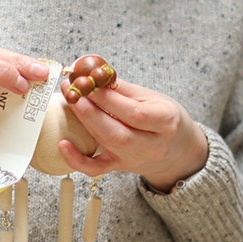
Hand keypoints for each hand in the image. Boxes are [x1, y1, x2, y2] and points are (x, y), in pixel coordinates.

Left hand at [57, 77, 207, 191]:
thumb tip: (95, 73)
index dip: (107, 98)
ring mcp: (135, 159)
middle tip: (72, 89)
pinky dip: (77, 159)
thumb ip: (123, 88)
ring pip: (106, 143)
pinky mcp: (120, 167)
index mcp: (166, 122)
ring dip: (83, 120)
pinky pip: (97, 168)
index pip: (133, 112)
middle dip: (89, 109)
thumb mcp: (153, 98)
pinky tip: (63, 144)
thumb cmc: (165, 118)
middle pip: (116, 130)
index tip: (88, 80)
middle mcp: (152, 145)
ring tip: (69, 99)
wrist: (179, 150)